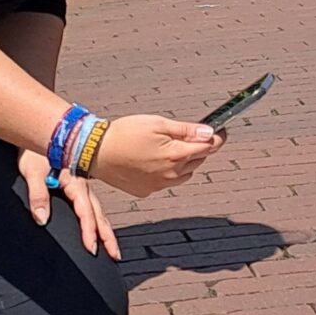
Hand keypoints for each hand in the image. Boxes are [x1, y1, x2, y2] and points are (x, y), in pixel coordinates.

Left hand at [18, 148, 119, 257]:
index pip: (84, 212)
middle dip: (107, 236)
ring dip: (105, 229)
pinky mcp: (79, 184)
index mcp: (74, 183)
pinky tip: (100, 225)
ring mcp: (83, 185)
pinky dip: (99, 218)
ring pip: (98, 210)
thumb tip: (41, 219)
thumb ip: (38, 196)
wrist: (44, 133)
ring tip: (112, 246)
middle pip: (98, 215)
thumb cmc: (36, 152)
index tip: (92, 248)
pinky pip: (93, 205)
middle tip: (115, 254)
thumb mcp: (33, 173)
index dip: (88, 231)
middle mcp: (82, 185)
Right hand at [83, 114, 220, 198]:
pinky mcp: (146, 191)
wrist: (95, 151)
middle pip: (198, 160)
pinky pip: (165, 182)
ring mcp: (158, 185)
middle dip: (198, 147)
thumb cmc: (124, 134)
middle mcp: (170, 175)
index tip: (220, 131)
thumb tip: (209, 132)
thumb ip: (186, 130)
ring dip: (184, 161)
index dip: (217, 137)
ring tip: (166, 147)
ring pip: (184, 173)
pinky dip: (166, 172)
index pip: (208, 147)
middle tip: (189, 134)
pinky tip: (151, 159)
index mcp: (175, 156)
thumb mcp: (157, 123)